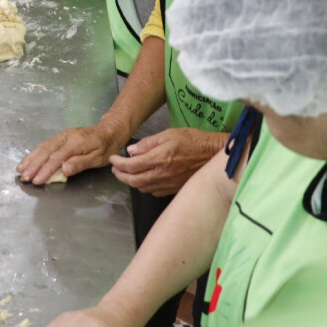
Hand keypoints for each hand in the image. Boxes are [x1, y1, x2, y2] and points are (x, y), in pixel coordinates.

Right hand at [17, 123, 125, 185]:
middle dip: (33, 165)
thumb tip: (64, 170)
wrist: (109, 130)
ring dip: (30, 159)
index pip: (56, 158)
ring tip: (20, 169)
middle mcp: (65, 137)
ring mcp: (61, 136)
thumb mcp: (99, 158)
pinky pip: (44, 145)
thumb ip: (80, 164)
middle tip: (24, 177)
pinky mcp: (59, 137)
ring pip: (42, 147)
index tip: (36, 181)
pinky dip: (34, 153)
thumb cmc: (106, 147)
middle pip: (45, 152)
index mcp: (75, 143)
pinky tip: (28, 160)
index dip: (45, 170)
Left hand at [109, 128, 227, 196]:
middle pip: (134, 180)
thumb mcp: (169, 134)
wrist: (214, 155)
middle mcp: (161, 174)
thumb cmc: (193, 140)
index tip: (112, 159)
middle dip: (120, 175)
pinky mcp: (175, 189)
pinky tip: (145, 180)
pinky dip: (146, 187)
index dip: (118, 164)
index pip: (131, 165)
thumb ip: (148, 143)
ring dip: (132, 182)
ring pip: (143, 188)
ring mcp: (168, 184)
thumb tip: (131, 151)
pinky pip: (155, 192)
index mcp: (158, 159)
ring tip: (127, 174)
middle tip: (115, 170)